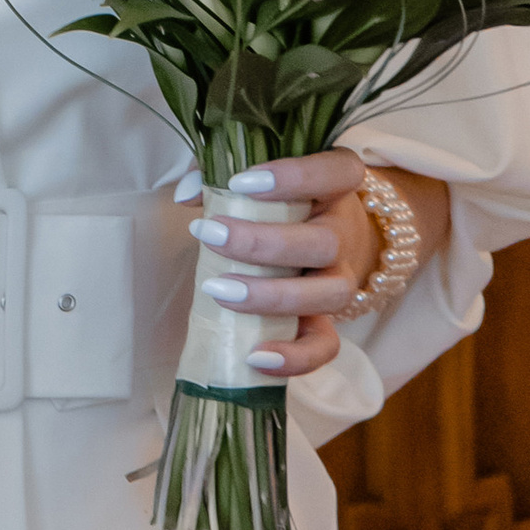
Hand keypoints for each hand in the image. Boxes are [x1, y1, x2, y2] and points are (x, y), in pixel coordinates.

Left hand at [187, 152, 445, 381]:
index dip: (294, 176)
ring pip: (331, 294)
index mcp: (333, 187)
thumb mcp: (250, 179)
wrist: (312, 240)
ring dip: (272, 296)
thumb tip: (185, 195)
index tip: (240, 182)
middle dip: (264, 243)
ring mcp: (340, 278)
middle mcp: (343, 233)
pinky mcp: (327, 320)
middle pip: (324, 242)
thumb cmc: (272, 203)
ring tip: (217, 291)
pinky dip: (295, 357)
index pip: (336, 172)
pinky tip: (254, 356)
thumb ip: (215, 176)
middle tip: (210, 236)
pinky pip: (326, 345)